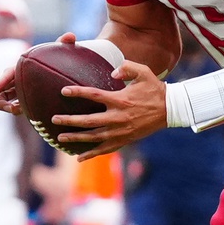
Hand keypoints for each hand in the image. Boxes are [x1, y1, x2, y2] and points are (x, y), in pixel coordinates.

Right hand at [0, 33, 78, 114]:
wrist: (57, 71)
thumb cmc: (55, 59)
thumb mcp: (59, 52)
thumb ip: (63, 44)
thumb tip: (71, 35)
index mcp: (20, 66)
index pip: (6, 73)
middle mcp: (15, 77)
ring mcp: (16, 88)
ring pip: (2, 98)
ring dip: (4, 105)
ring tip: (15, 110)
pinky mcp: (20, 98)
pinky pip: (11, 105)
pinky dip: (13, 109)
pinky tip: (21, 111)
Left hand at [52, 60, 166, 158]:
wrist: (169, 110)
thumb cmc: (154, 89)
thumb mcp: (144, 72)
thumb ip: (127, 67)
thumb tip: (113, 73)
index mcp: (120, 100)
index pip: (93, 95)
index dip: (77, 93)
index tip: (63, 91)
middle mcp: (118, 117)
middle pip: (88, 121)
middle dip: (69, 121)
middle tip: (54, 119)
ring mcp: (121, 131)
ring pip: (94, 137)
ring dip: (76, 138)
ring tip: (60, 137)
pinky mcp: (125, 140)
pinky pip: (105, 149)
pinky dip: (91, 154)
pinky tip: (79, 157)